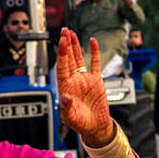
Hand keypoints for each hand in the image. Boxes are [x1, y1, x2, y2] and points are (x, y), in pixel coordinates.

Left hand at [56, 29, 113, 145]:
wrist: (95, 126)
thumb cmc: (80, 123)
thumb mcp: (70, 117)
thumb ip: (66, 107)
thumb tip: (65, 96)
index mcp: (65, 87)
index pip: (62, 67)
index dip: (62, 54)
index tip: (62, 42)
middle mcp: (73, 80)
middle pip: (68, 58)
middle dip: (66, 45)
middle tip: (64, 31)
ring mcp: (84, 79)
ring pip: (79, 58)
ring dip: (75, 46)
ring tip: (71, 33)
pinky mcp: (96, 80)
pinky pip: (95, 63)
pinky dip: (94, 52)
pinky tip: (92, 41)